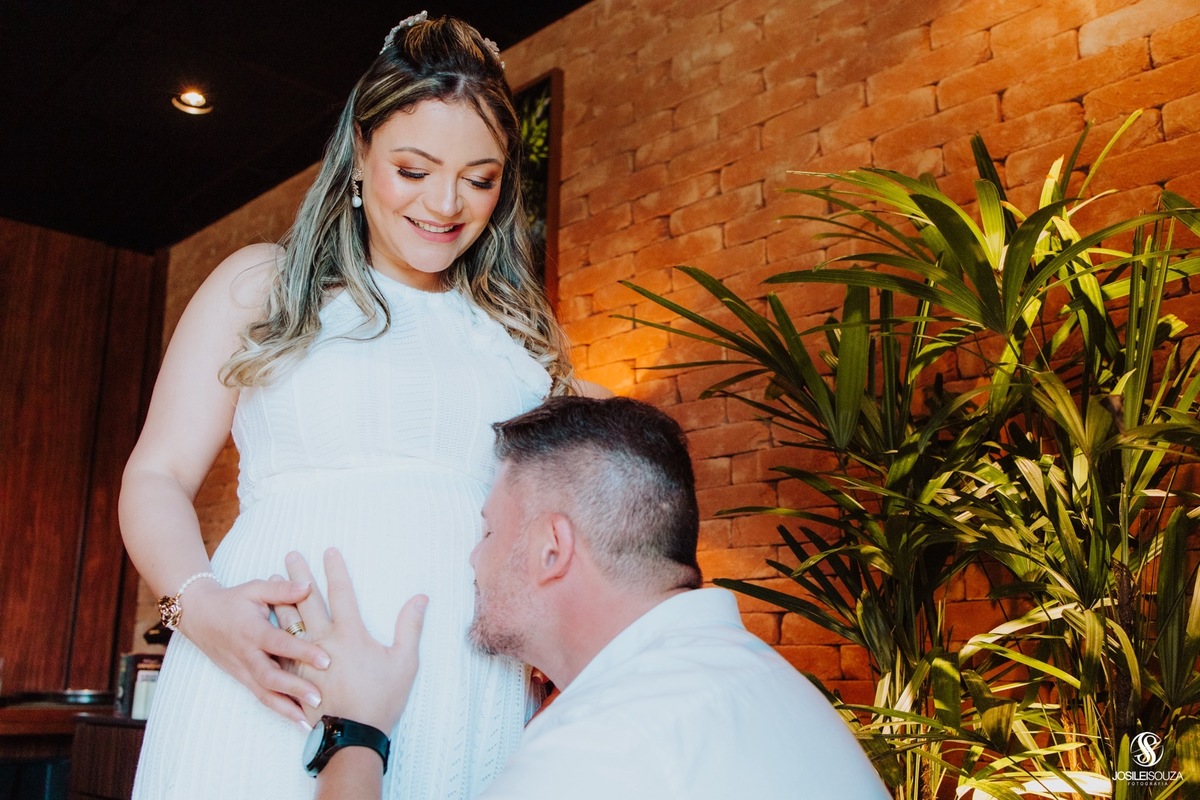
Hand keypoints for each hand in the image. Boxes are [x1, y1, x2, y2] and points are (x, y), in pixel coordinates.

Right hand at [177, 576, 330, 725]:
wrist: (198, 616)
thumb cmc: (232, 600)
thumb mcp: (255, 588)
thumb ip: (281, 589)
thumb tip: (308, 586)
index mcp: (252, 630)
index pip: (279, 643)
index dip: (301, 652)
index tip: (326, 660)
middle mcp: (246, 654)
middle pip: (270, 676)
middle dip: (295, 688)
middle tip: (319, 697)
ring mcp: (242, 669)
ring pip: (264, 693)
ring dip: (286, 708)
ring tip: (310, 721)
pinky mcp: (241, 678)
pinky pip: (261, 696)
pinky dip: (278, 709)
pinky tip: (297, 720)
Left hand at [282, 548, 426, 730]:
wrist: (352, 736)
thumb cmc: (381, 699)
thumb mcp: (405, 662)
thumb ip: (410, 627)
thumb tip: (420, 597)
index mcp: (350, 634)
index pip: (342, 593)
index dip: (335, 569)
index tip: (329, 550)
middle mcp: (323, 642)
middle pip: (308, 601)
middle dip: (300, 575)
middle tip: (291, 554)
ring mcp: (304, 660)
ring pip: (288, 621)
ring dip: (281, 597)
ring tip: (273, 578)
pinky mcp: (293, 677)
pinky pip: (278, 648)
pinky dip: (272, 629)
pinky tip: (266, 620)